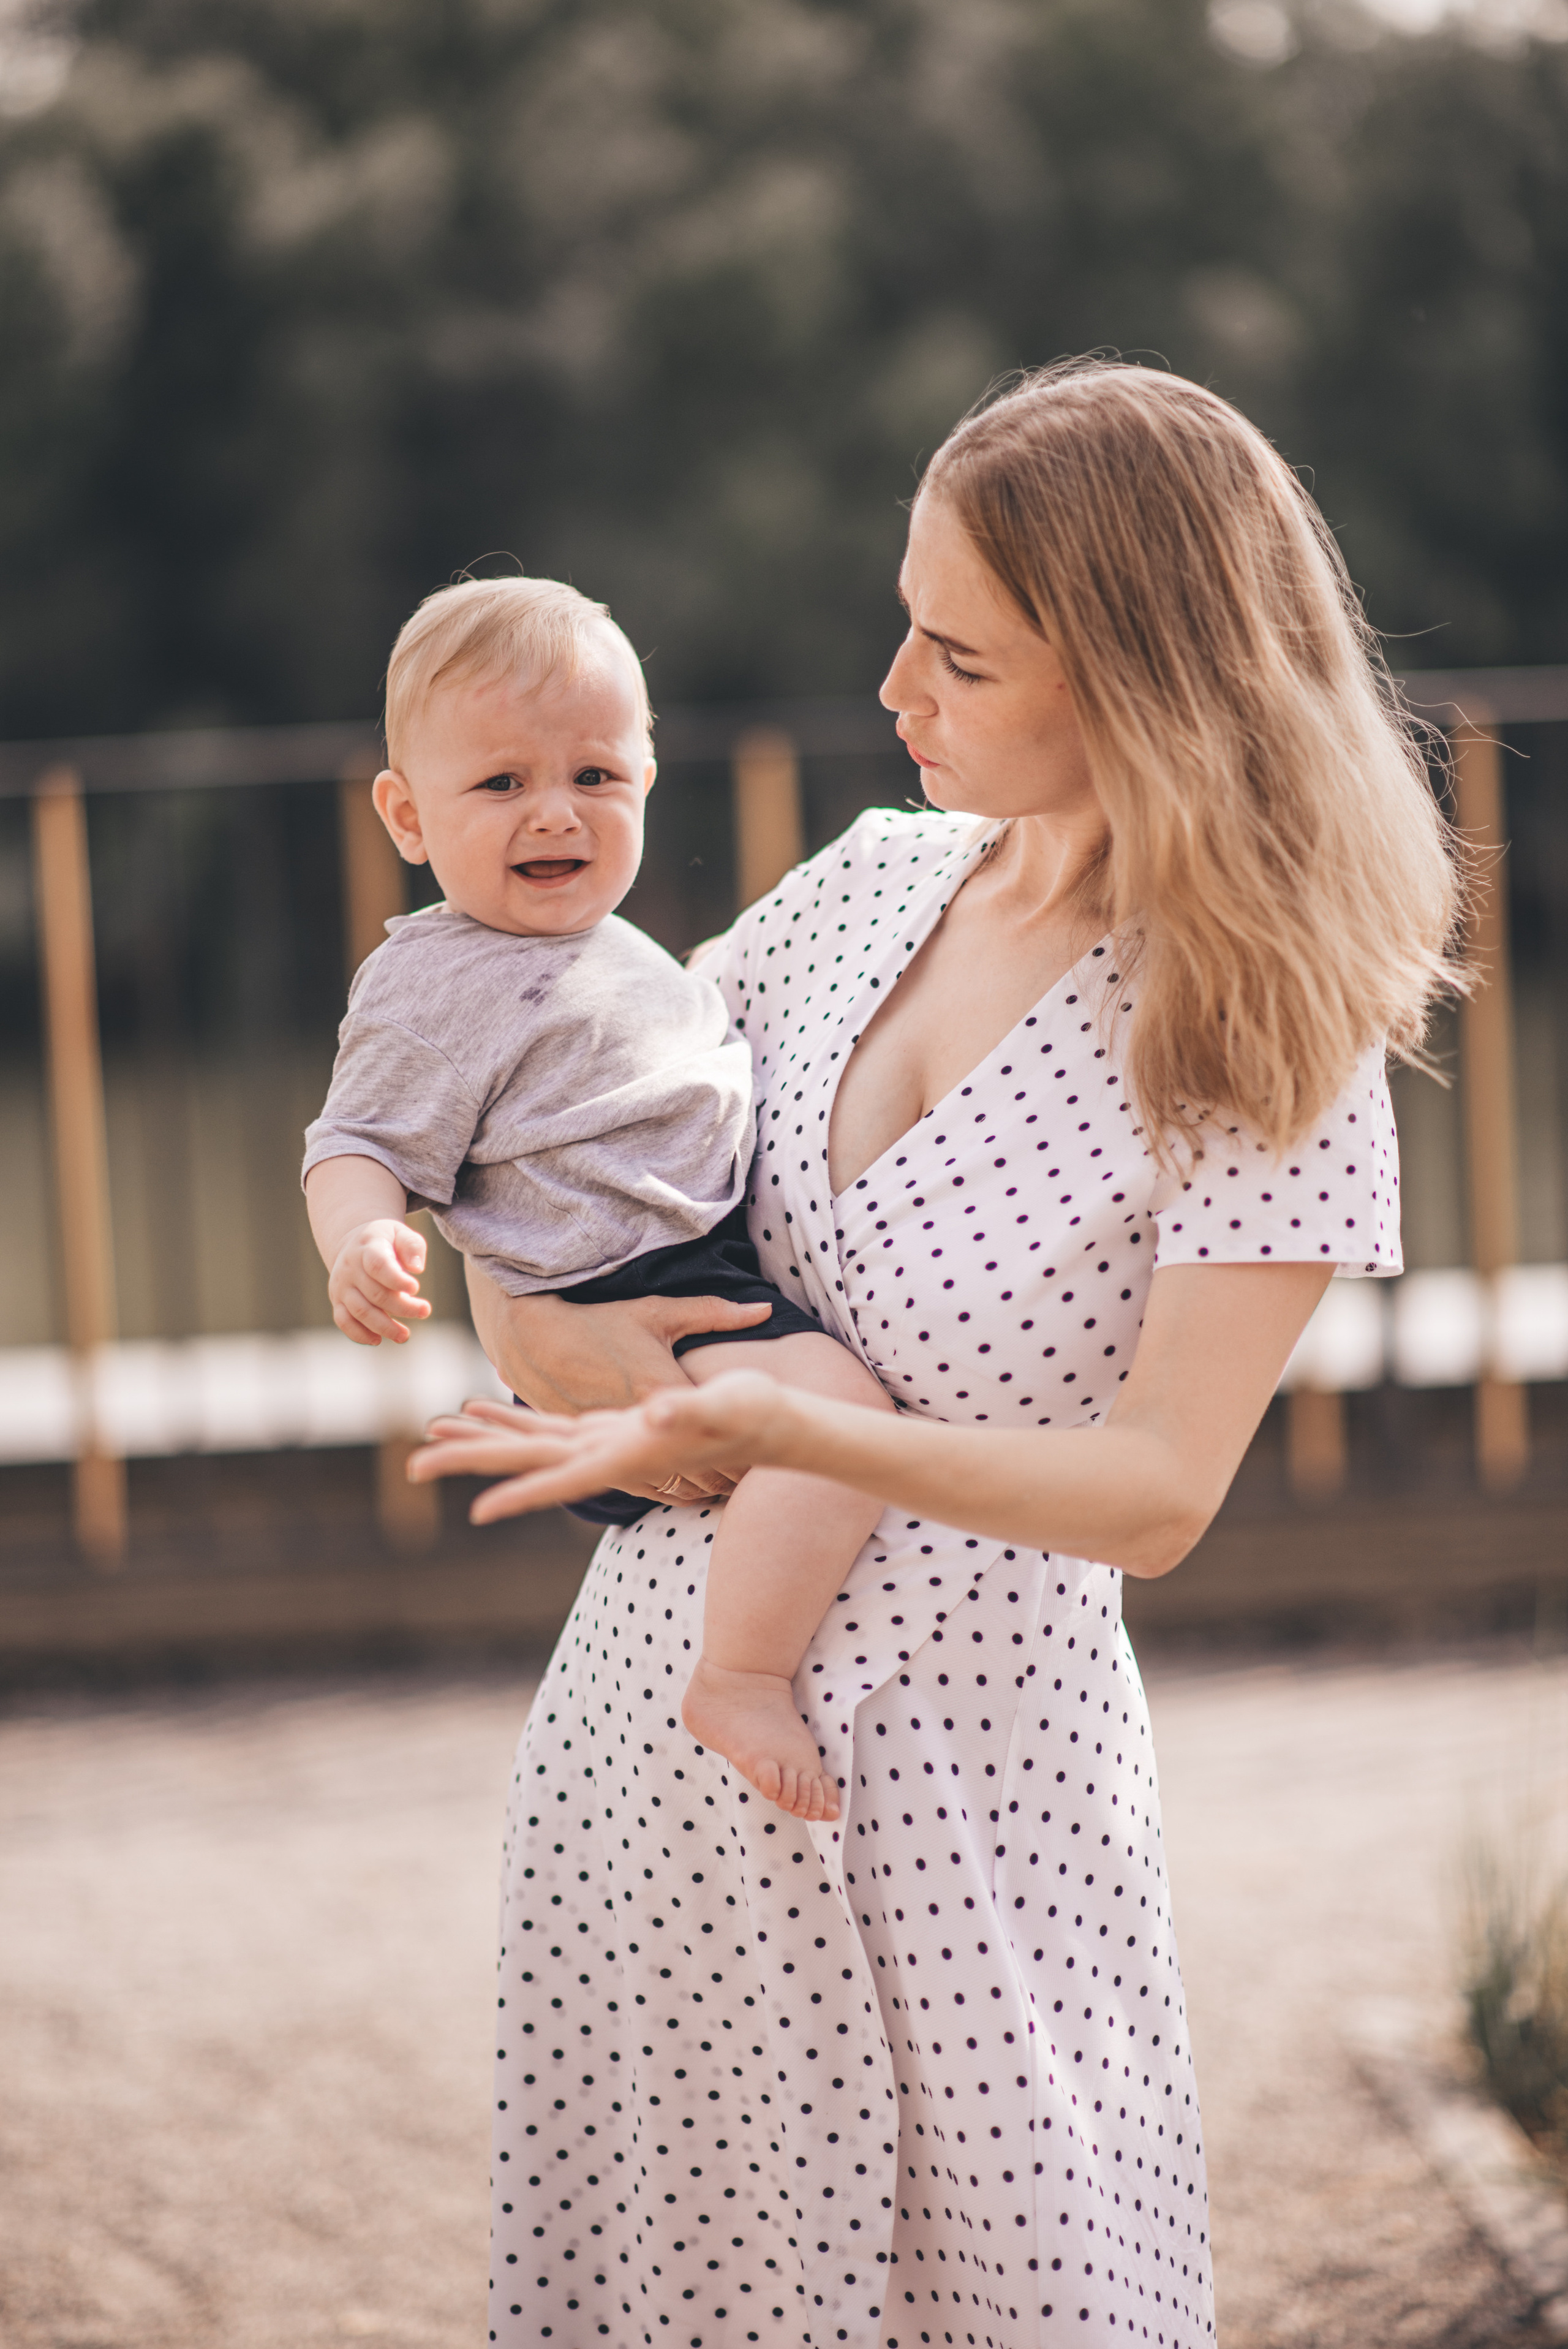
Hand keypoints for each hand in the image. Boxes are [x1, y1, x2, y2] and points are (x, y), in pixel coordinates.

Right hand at [328, 1218, 431, 1344]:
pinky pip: (343, 1321)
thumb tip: (417, 1268)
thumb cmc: (386, 1241)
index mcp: (367, 1248)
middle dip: (402, 1307)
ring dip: (383, 1327)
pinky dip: (359, 1334)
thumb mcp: (401, 1233)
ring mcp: (342, 1286)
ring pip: (360, 1311)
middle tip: (424, 1311)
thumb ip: (412, 1246)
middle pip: (375, 1293)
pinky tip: (378, 1340)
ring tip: (404, 1335)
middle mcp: (350, 1267)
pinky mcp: (337, 1300)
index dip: (397, 1280)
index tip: (416, 1288)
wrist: (355, 1244)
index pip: (378, 1266)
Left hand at [408, 1373, 789, 1523]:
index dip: (522, 1493)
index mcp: (626, 1455)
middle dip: (471, 1462)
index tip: (477, 1513)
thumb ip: (694, 1409)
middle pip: (527, 1460)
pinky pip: (547, 1426)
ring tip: (431, 1436)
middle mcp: (606, 1455)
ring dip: (480, 1441)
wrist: (773, 1425)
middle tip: (413, 1466)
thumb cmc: (755, 1415)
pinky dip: (511, 1418)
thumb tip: (659, 1414)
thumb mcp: (726, 1406)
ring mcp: (604, 1443)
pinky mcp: (608, 1429)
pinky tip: (483, 1409)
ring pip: (528, 1443)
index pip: (564, 1478)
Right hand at [464, 1262, 771, 1499]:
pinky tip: (685, 1483)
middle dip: (728, 1476)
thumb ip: (717, 1314)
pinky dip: (668, 1488)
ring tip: (724, 1481)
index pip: (718, 1432)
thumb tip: (767, 1308)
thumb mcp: (658, 1312)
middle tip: (751, 1469)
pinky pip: (644, 1487)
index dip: (747, 1447)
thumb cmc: (599, 1319)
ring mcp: (616, 1444)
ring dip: (699, 1486)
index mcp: (661, 1389)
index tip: (765, 1443)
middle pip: (700, 1472)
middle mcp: (639, 1425)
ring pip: (673, 1486)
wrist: (532, 1334)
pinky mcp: (598, 1454)